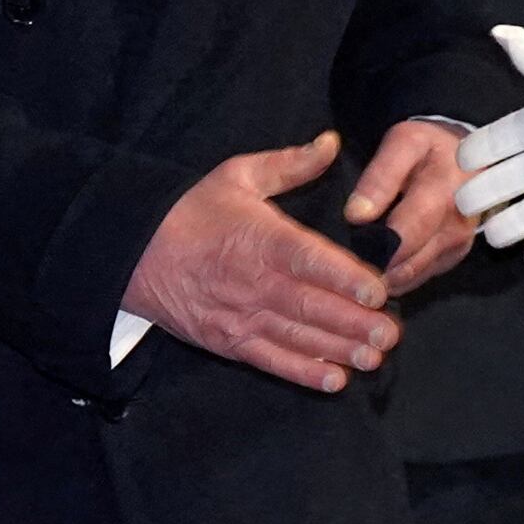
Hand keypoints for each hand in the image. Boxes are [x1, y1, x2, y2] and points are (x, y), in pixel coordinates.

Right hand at [126, 133, 395, 391]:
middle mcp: (253, 281)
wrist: (134, 253)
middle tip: (390, 333)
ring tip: (374, 357)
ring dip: (338, 350)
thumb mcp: (238, 176)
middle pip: (311, 306)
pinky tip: (334, 381)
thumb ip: (290, 164)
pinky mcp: (228, 342)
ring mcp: (240, 316)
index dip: (345, 277)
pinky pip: (270, 360)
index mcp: (260, 238)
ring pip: (297, 337)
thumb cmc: (190, 212)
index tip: (377, 290)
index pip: (309, 261)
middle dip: (354, 323)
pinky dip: (302, 373)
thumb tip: (331, 143)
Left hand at [345, 118, 479, 296]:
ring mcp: (458, 244)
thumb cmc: (430, 149)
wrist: (471, 159)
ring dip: (381, 275)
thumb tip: (356, 215)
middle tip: (343, 266)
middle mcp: (456, 223)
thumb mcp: (404, 143)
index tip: (347, 250)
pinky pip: (418, 278)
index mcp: (443, 189)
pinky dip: (395, 277)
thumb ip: (380, 176)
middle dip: (372, 267)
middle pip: (407, 261)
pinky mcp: (454, 257)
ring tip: (355, 267)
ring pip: (410, 275)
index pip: (404, 229)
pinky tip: (378, 266)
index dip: (373, 245)